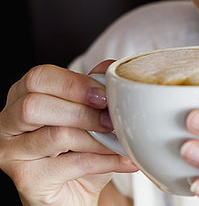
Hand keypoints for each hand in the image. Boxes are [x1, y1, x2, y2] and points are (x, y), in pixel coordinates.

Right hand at [0, 61, 137, 205]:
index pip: (38, 78)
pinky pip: (71, 164)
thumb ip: (95, 89)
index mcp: (21, 97)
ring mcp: (12, 154)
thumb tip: (110, 69)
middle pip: (35, 106)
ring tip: (120, 141)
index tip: (104, 94)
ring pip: (56, 136)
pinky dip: (104, 161)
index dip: (74, 83)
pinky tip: (123, 160)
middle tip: (111, 120)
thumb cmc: (80, 150)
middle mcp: (8, 124)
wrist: (75, 193)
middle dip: (81, 111)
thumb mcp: (89, 114)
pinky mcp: (27, 180)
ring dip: (96, 138)